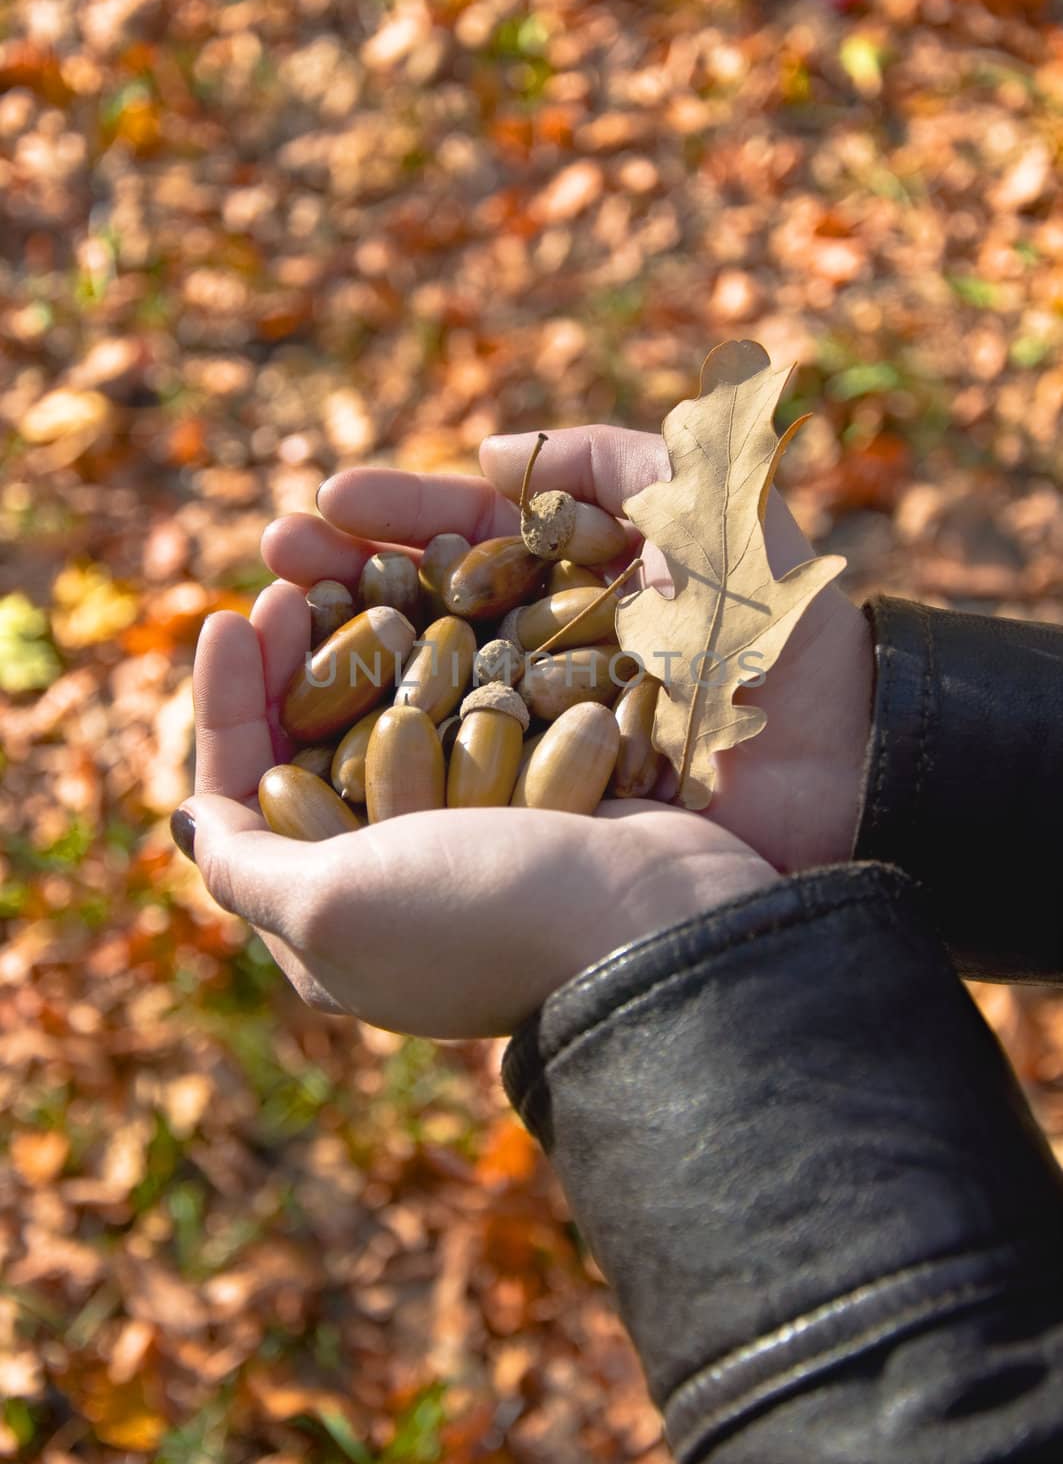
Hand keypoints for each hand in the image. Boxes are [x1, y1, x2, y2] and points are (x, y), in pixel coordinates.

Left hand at [179, 599, 775, 1037]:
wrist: (653, 924)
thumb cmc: (484, 914)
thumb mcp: (332, 905)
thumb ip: (248, 865)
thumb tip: (191, 823)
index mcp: (333, 920)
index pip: (245, 796)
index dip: (226, 705)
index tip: (230, 615)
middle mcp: (396, 880)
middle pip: (317, 749)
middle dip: (296, 660)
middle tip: (294, 578)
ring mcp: (473, 837)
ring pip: (397, 718)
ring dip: (371, 644)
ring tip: (360, 570)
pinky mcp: (539, 797)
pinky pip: (476, 713)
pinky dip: (454, 660)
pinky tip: (445, 598)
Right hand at [263, 425, 872, 872]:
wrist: (835, 755)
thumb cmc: (774, 621)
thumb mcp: (705, 497)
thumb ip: (609, 456)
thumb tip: (484, 457)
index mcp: (580, 581)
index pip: (470, 536)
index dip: (398, 512)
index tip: (328, 498)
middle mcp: (544, 652)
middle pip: (425, 603)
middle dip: (345, 572)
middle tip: (274, 550)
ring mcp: (535, 728)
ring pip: (419, 680)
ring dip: (341, 651)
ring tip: (272, 624)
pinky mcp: (535, 803)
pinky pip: (444, 768)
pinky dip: (379, 743)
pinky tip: (316, 723)